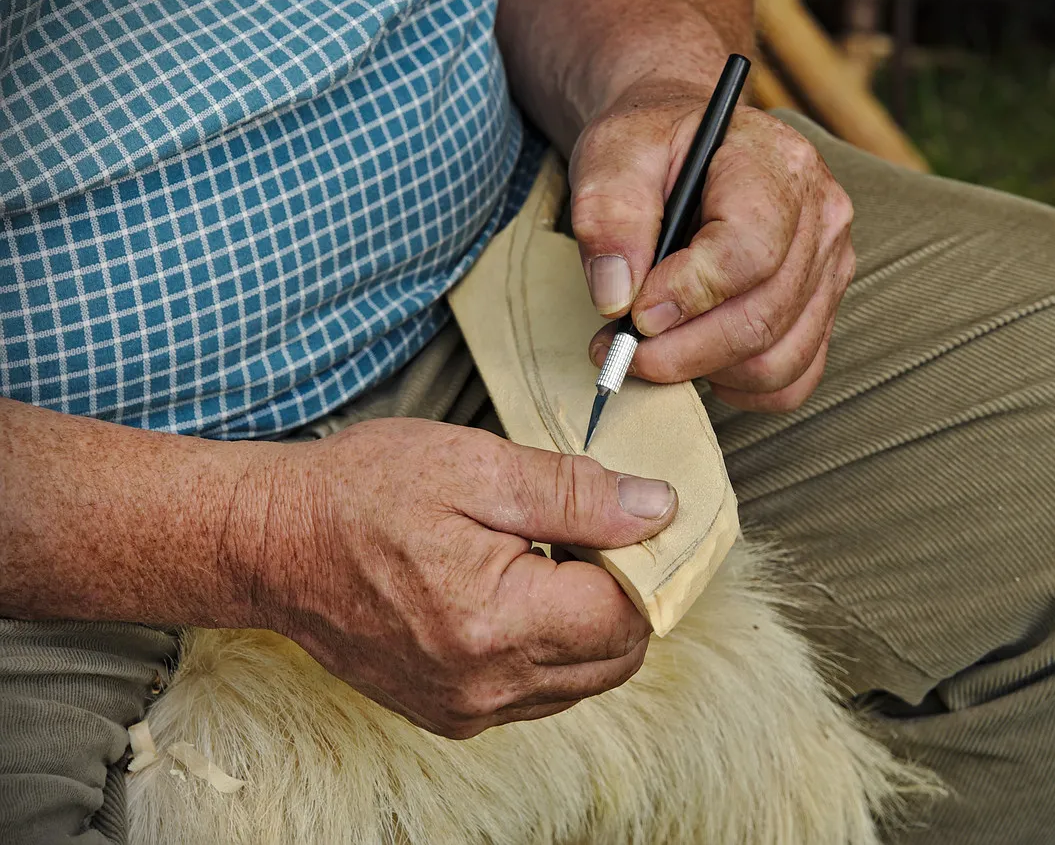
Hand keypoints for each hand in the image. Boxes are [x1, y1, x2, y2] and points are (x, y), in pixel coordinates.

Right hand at [253, 419, 676, 738]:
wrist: (273, 544)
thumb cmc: (361, 494)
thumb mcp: (475, 465)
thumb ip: (576, 494)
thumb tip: (657, 511)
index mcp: (496, 623)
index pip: (628, 613)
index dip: (641, 561)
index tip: (620, 520)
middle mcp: (486, 684)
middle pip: (617, 657)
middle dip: (622, 594)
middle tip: (584, 535)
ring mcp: (467, 708)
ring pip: (584, 679)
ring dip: (588, 623)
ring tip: (542, 561)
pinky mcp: (451, 713)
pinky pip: (540, 691)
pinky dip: (550, 647)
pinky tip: (516, 594)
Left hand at [571, 79, 855, 411]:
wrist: (685, 146)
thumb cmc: (653, 149)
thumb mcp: (612, 156)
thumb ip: (608, 217)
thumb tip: (617, 298)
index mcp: (778, 166)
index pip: (750, 252)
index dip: (688, 295)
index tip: (634, 313)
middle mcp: (821, 218)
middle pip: (763, 316)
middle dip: (683, 350)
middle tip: (621, 351)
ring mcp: (829, 268)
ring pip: (779, 359)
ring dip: (706, 371)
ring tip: (652, 352)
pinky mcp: (821, 309)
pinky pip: (793, 379)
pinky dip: (741, 388)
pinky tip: (699, 362)